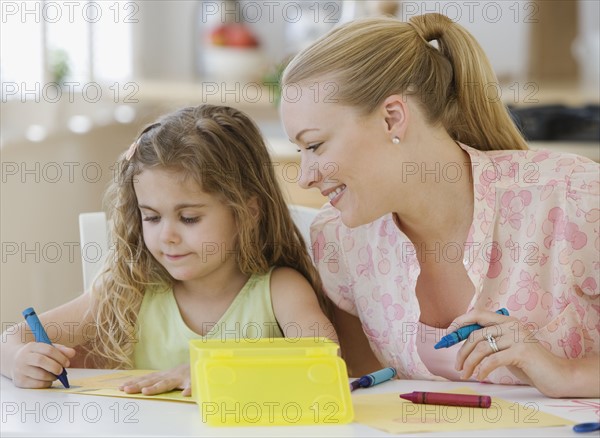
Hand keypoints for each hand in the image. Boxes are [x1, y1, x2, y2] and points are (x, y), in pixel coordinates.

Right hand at [12, 342, 74, 388]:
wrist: (14, 361)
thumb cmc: (37, 354)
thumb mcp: (47, 348)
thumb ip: (61, 350)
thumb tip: (72, 353)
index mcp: (32, 346)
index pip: (48, 349)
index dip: (60, 357)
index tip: (67, 363)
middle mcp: (24, 357)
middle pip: (41, 361)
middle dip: (55, 367)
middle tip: (62, 371)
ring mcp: (20, 370)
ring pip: (39, 375)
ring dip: (52, 377)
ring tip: (55, 376)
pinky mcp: (19, 381)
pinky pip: (36, 385)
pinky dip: (46, 384)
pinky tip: (48, 380)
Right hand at [119, 364, 191, 395]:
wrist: (194, 363)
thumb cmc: (194, 376)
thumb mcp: (196, 382)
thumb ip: (192, 388)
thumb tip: (185, 393)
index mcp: (175, 379)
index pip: (163, 384)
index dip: (154, 388)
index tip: (144, 391)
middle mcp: (166, 375)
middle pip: (151, 381)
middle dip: (138, 385)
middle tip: (126, 389)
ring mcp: (161, 373)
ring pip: (146, 377)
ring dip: (134, 382)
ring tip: (122, 387)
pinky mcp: (159, 374)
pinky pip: (146, 376)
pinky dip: (136, 379)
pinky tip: (126, 383)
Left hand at [452, 309, 581, 396]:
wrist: (557, 375)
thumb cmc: (529, 363)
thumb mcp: (506, 348)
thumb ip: (490, 341)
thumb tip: (463, 342)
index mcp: (506, 320)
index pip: (477, 313)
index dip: (460, 322)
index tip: (448, 335)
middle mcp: (511, 324)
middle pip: (476, 334)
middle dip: (462, 351)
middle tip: (457, 366)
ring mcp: (517, 337)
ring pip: (482, 348)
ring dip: (469, 363)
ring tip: (465, 374)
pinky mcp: (521, 352)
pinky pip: (493, 360)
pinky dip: (483, 369)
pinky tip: (480, 377)